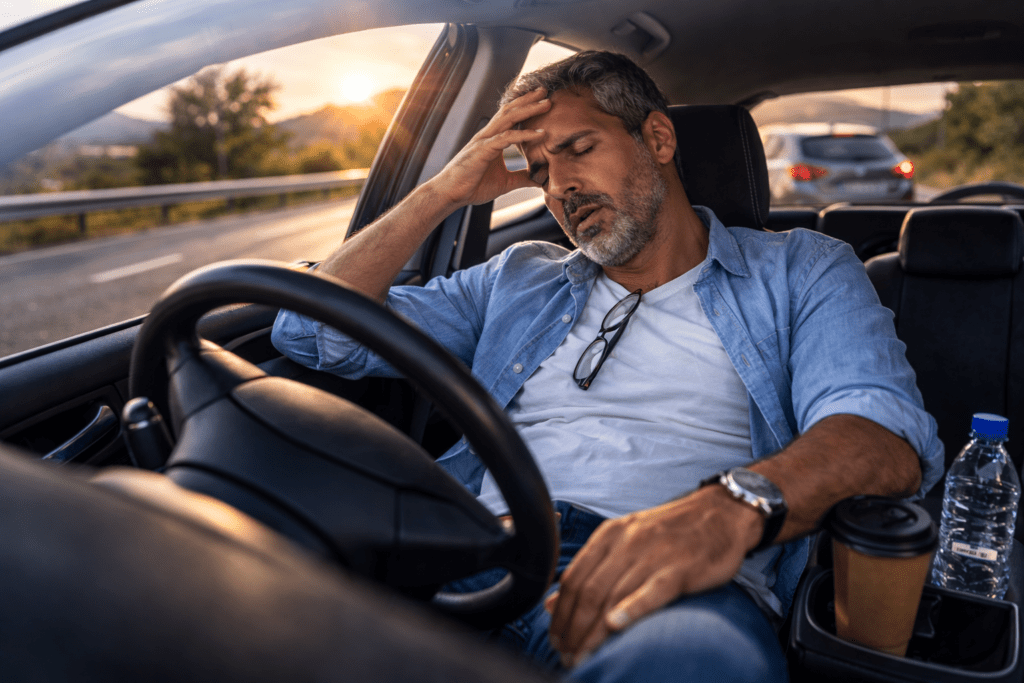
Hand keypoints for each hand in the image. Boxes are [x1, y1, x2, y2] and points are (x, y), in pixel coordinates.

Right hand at [426, 87, 550, 208]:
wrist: (450, 194)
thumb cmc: (472, 186)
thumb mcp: (504, 182)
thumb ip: (521, 178)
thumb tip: (539, 180)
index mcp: (492, 139)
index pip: (510, 117)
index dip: (525, 107)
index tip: (542, 100)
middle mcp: (488, 135)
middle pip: (511, 110)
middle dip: (529, 100)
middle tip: (546, 92)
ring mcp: (485, 140)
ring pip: (509, 118)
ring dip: (529, 109)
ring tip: (547, 103)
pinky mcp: (483, 150)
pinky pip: (507, 138)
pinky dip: (525, 135)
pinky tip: (541, 134)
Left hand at [545, 486, 763, 666]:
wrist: (721, 513)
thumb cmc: (671, 532)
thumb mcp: (626, 541)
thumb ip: (591, 570)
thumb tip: (552, 603)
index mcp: (609, 536)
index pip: (573, 579)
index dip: (560, 614)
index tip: (556, 640)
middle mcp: (626, 543)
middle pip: (588, 592)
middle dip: (573, 630)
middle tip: (567, 656)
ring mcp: (653, 554)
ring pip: (613, 596)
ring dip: (594, 633)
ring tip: (585, 657)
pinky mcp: (680, 568)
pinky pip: (652, 590)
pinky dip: (632, 609)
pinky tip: (617, 626)